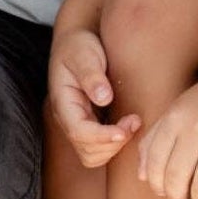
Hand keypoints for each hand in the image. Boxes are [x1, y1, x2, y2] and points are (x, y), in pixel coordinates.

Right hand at [48, 26, 139, 167]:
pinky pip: (100, 149)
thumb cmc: (79, 46)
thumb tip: (104, 98)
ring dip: (115, 148)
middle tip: (134, 122)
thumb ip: (91, 75)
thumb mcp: (84, 54)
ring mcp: (78, 124)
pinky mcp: (90, 125)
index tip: (125, 129)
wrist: (76, 42)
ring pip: (93, 156)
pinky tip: (128, 126)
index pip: (78, 132)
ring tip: (133, 124)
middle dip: (113, 144)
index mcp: (62, 102)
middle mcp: (68, 119)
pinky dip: (115, 145)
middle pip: (87, 151)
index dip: (102, 136)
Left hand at [138, 64, 197, 198]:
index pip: (155, 161)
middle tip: (183, 196)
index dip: (156, 183)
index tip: (163, 190)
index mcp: (176, 118)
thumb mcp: (178, 110)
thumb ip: (155, 139)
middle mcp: (196, 128)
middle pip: (176, 177)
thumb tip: (142, 175)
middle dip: (176, 195)